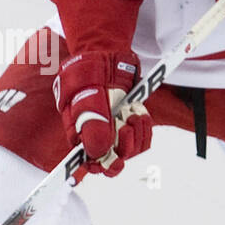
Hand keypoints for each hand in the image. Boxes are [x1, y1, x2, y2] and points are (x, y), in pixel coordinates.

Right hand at [53, 51, 151, 176]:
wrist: (105, 57)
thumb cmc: (89, 77)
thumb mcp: (87, 100)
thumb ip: (92, 128)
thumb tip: (98, 155)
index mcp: (80, 136)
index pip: (91, 164)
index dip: (103, 166)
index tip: (115, 160)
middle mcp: (98, 137)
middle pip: (115, 160)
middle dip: (124, 143)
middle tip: (123, 122)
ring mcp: (115, 131)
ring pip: (132, 150)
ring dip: (136, 130)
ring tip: (130, 110)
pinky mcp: (130, 124)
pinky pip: (143, 137)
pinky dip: (144, 124)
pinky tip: (137, 110)